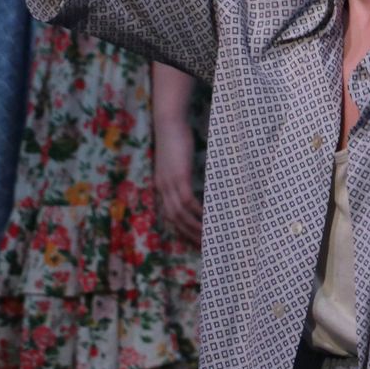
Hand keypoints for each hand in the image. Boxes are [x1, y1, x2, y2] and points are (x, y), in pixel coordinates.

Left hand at [153, 115, 204, 245]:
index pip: (169, 215)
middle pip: (174, 220)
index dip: (180, 229)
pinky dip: (197, 212)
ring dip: (194, 227)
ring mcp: (169, 183)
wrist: (168, 122)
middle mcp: (162, 188)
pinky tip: (208, 219)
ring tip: (208, 237)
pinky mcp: (179, 177)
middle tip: (204, 245)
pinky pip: (188, 202)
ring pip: (180, 214)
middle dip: (188, 234)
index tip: (194, 239)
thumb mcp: (177, 161)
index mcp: (161, 185)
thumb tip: (196, 184)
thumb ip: (183, 173)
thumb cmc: (175, 138)